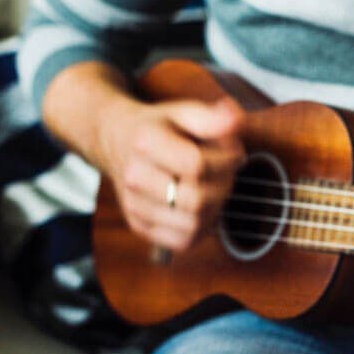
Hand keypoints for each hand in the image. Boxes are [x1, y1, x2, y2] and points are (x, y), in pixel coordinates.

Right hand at [99, 97, 245, 250]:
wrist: (118, 141)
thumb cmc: (159, 127)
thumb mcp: (183, 112)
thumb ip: (212, 117)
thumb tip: (235, 119)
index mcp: (145, 142)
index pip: (196, 165)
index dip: (226, 161)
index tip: (234, 154)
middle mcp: (134, 176)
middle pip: (196, 199)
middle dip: (224, 187)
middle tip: (227, 173)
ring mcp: (134, 204)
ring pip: (193, 224)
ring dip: (216, 209)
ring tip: (214, 188)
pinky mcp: (139, 226)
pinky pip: (182, 241)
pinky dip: (201, 228)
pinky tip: (202, 208)